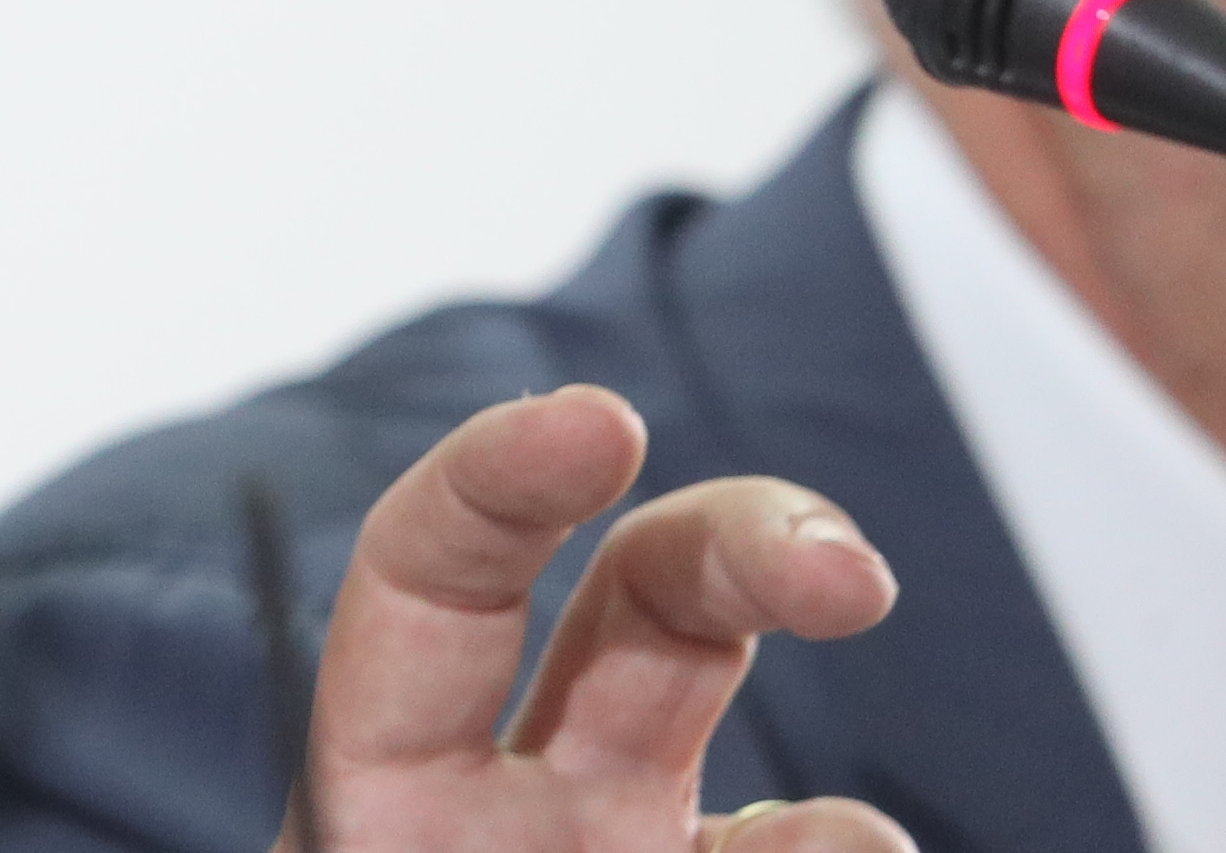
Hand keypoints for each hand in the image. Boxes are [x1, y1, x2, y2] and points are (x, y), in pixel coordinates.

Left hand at [297, 387, 905, 852]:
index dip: (499, 477)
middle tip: (848, 575)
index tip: (597, 420)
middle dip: (752, 538)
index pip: (433, 568)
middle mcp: (521, 807)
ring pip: (784, 799)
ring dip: (838, 837)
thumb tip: (685, 788)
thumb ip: (401, 837)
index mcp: (382, 776)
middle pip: (647, 598)